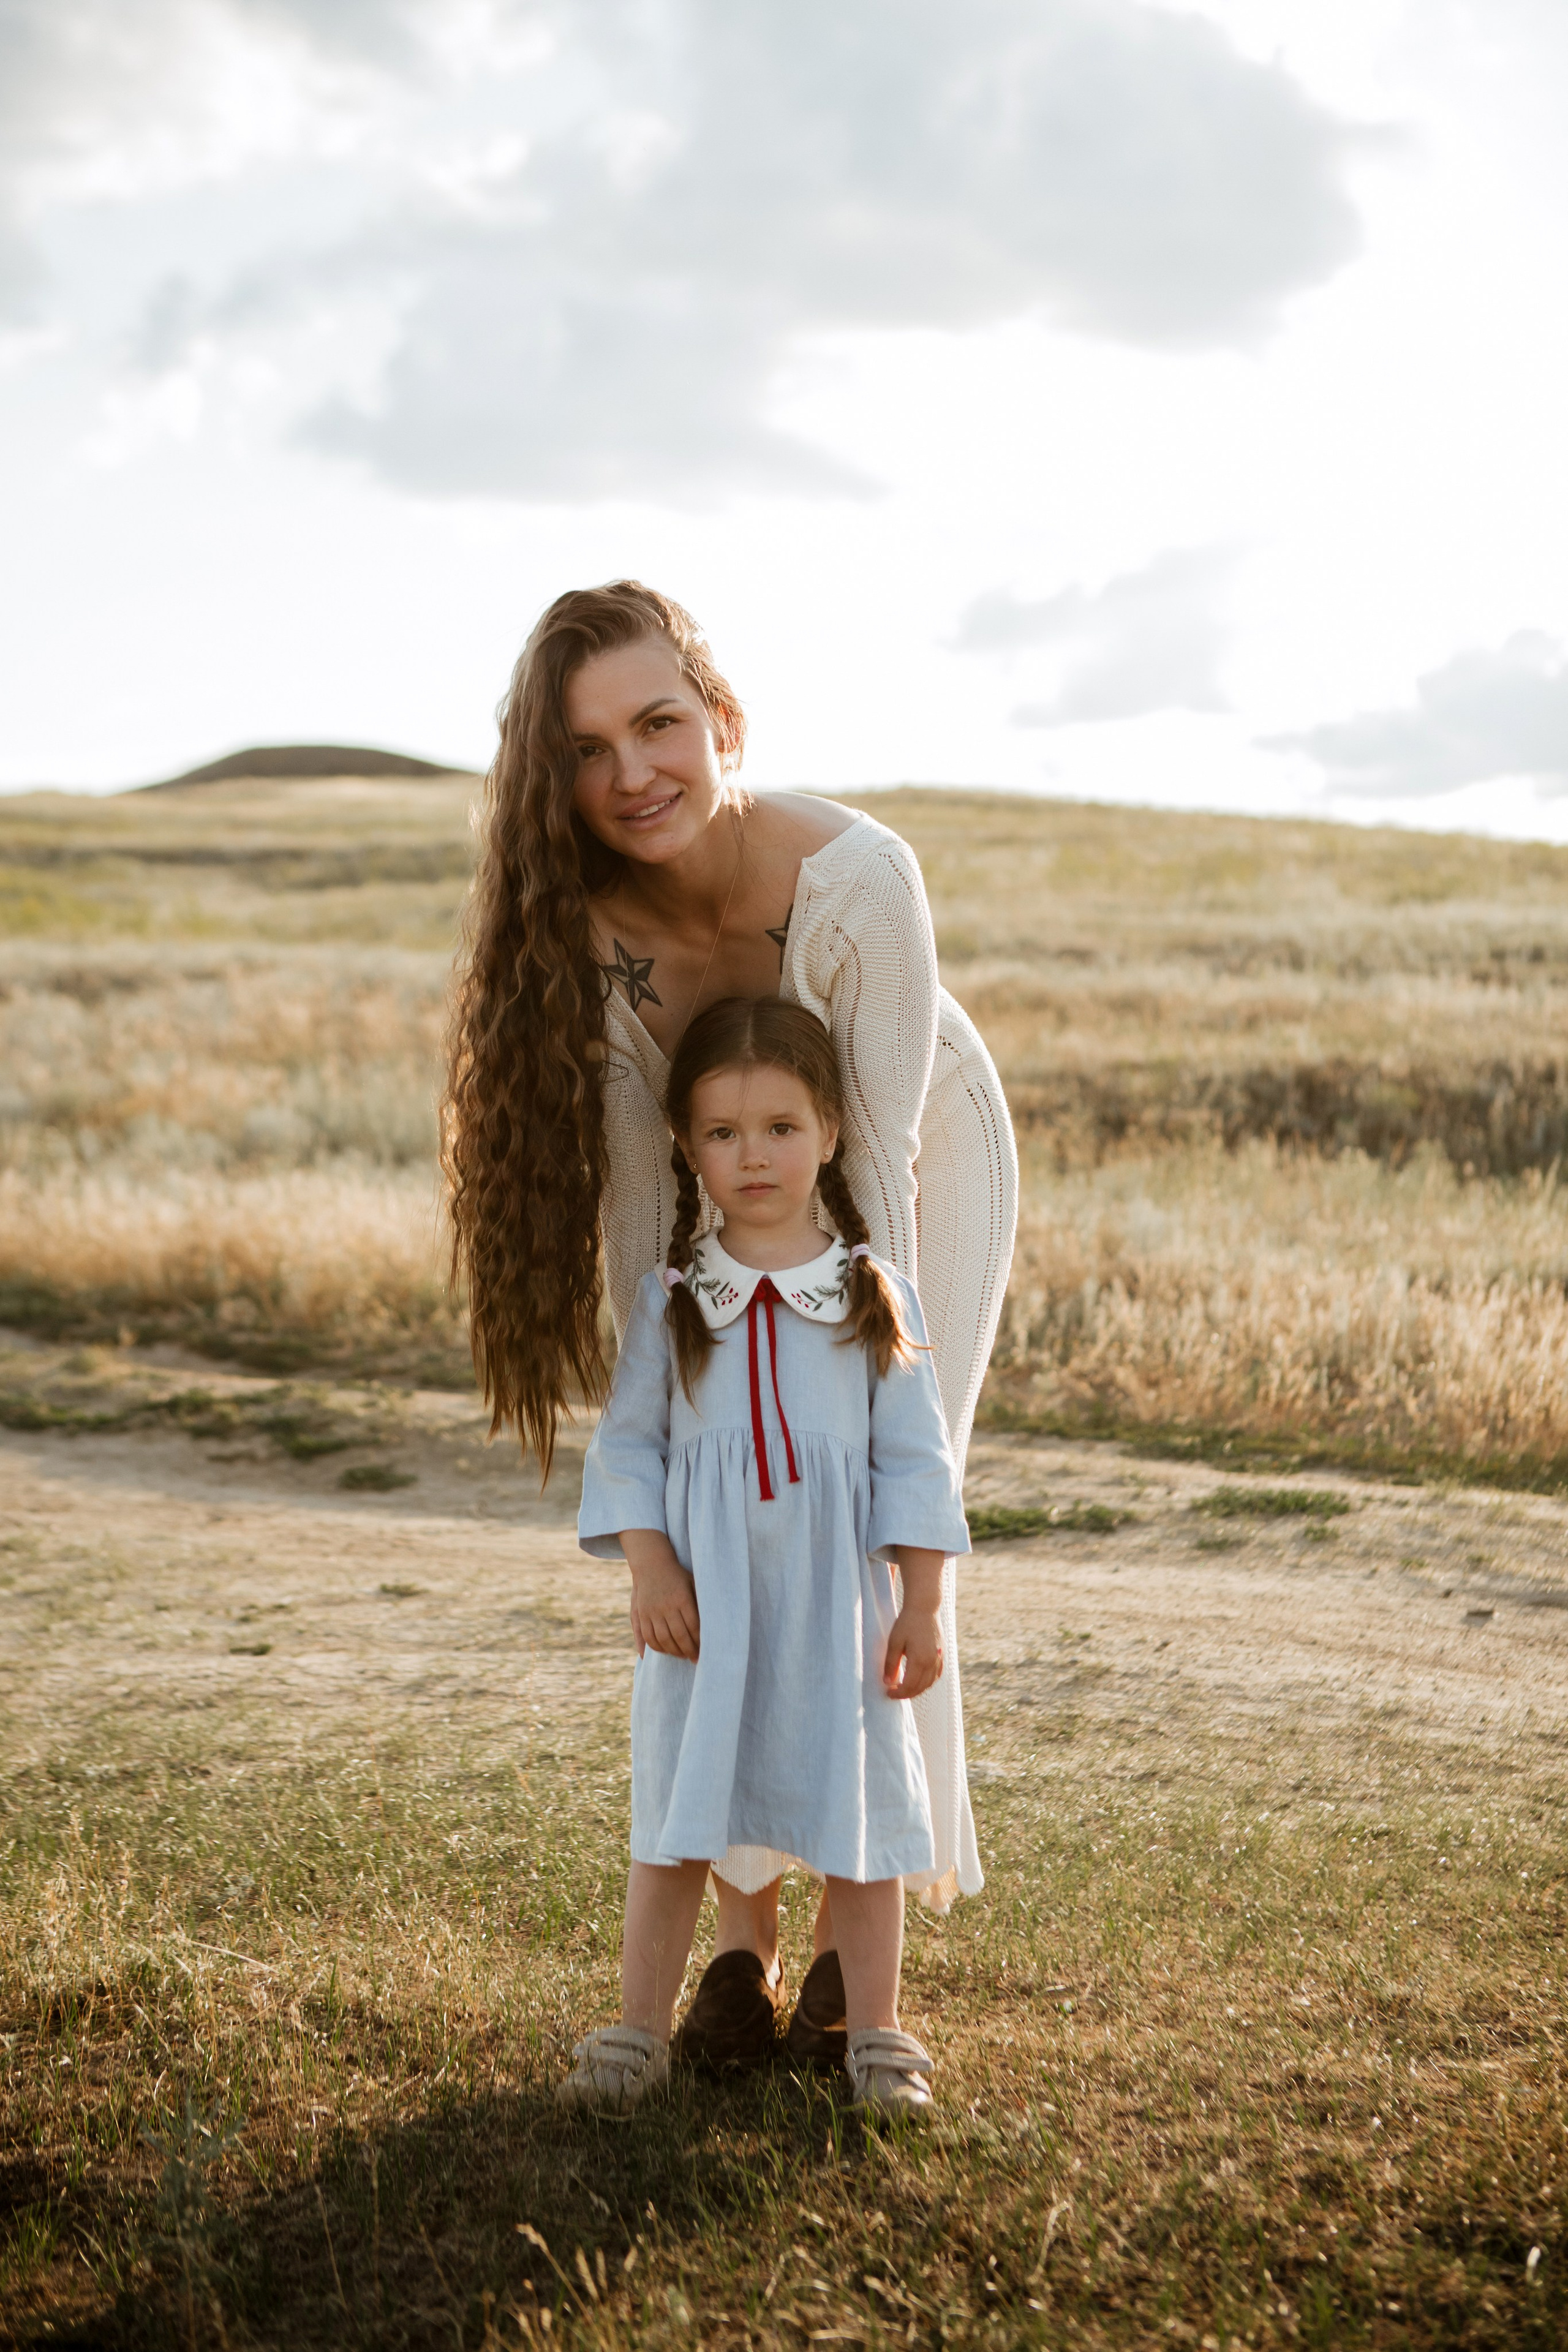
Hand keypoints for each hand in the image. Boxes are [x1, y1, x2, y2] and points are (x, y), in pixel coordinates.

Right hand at [623, 1533, 700, 1661]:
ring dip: (674, 1651)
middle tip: (695, 1659)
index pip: (693, 1626)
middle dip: (689, 1651)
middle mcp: (666, 1605)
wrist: (651, 1563)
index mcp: (682, 1598)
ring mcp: (652, 1610)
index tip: (704, 1651)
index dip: (699, 1642)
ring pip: (663, 1639)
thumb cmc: (678, 1576)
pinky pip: (648, 1636)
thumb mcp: (693, 1584)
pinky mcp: (641, 1613)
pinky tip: (665, 1650)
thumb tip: (708, 1628)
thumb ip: (700, 1604)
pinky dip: (656, 1648)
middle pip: (679, 1635)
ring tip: (682, 1655)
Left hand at [883, 1604, 942, 1698]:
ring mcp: (939, 1659)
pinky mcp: (941, 1655)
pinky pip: (936, 1676)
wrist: (924, 1608)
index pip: (909, 1686)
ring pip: (929, 1683)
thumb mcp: (894, 1642)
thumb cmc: (907, 1623)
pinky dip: (927, 1682)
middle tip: (893, 1692)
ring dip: (916, 1690)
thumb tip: (887, 1682)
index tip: (888, 1692)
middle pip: (919, 1688)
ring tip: (903, 1688)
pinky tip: (918, 1681)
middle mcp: (932, 1662)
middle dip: (906, 1694)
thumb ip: (890, 1664)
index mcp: (920, 1660)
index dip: (898, 1693)